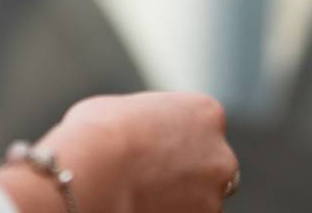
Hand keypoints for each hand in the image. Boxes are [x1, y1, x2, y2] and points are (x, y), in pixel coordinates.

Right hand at [0, 92, 237, 212]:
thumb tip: (138, 130)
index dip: (176, 140)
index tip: (154, 150)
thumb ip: (147, 120)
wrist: (91, 176)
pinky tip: (141, 208)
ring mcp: (213, 193)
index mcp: (206, 113)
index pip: (203, 127)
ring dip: (180, 199)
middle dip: (188, 172)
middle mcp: (220, 153)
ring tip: (141, 196)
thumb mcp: (124, 108)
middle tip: (152, 178)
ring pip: (201, 198)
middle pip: (211, 165)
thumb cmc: (99, 134)